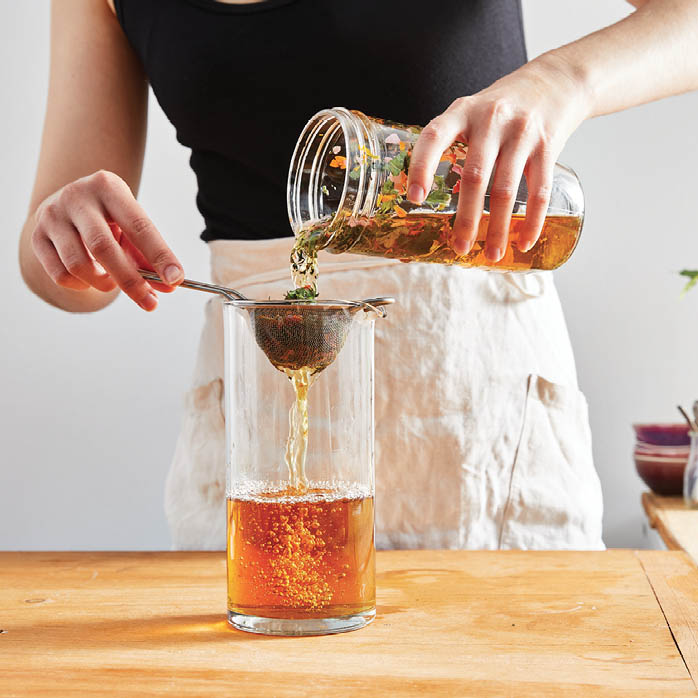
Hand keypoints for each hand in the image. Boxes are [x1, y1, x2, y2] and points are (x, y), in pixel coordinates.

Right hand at [31, 170, 182, 309]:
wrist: (67, 201)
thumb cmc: (109, 217)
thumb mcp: (131, 225)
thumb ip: (149, 255)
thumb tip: (169, 286)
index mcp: (108, 187)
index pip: (139, 226)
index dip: (159, 255)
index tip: (175, 279)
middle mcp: (76, 197)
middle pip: (103, 247)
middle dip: (131, 281)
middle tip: (150, 303)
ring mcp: (52, 216)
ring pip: (78, 265)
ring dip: (104, 283)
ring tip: (113, 280)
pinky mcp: (37, 236)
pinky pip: (61, 275)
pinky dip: (82, 285)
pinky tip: (90, 276)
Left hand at [406, 57, 589, 259]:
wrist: (554, 81)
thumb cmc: (501, 107)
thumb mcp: (470, 112)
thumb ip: (450, 146)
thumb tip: (426, 197)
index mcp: (462, 111)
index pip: (434, 137)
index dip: (421, 167)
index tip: (414, 198)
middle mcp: (491, 119)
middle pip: (475, 176)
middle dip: (467, 218)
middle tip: (460, 248)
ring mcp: (522, 132)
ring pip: (506, 189)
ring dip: (499, 228)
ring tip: (492, 255)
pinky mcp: (547, 145)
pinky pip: (539, 190)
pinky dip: (532, 220)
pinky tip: (524, 242)